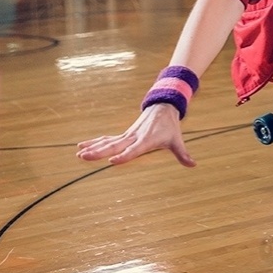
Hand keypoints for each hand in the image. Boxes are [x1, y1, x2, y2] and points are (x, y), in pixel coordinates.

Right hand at [76, 103, 195, 166]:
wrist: (163, 108)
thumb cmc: (170, 127)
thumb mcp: (177, 140)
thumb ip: (183, 154)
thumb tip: (193, 164)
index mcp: (146, 141)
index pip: (133, 150)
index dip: (124, 156)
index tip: (112, 161)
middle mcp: (134, 138)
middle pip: (115, 146)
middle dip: (99, 152)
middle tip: (84, 157)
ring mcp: (127, 136)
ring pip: (108, 142)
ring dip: (93, 148)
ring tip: (78, 154)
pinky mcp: (124, 135)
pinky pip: (107, 139)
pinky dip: (95, 142)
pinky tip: (81, 147)